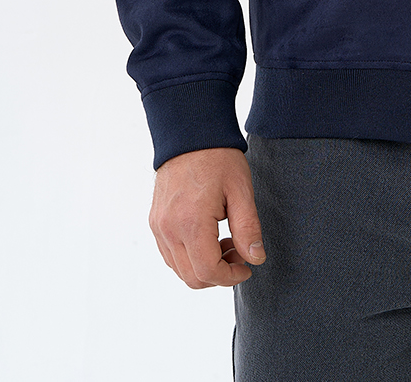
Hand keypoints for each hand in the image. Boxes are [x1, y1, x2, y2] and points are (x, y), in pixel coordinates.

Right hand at [149, 146, 265, 288]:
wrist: (190, 133)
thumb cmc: (218, 157)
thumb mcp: (241, 189)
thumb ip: (248, 228)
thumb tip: (255, 258)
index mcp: (191, 222)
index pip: (208, 271)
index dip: (231, 277)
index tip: (247, 267)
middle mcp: (168, 229)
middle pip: (191, 277)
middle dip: (219, 274)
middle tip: (239, 253)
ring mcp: (158, 226)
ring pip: (179, 269)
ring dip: (204, 266)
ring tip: (227, 241)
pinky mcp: (155, 221)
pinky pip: (170, 254)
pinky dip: (190, 257)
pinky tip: (209, 237)